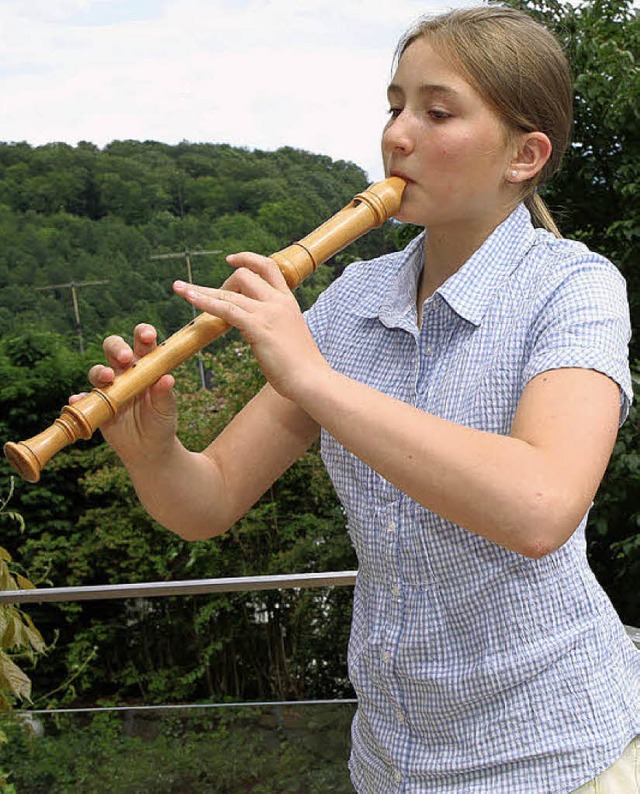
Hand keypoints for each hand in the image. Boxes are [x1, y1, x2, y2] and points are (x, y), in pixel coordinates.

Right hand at [69, 324, 177, 464]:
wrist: (148, 449)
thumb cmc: (161, 423)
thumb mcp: (166, 409)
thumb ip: (164, 394)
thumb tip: (167, 378)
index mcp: (146, 366)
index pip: (143, 342)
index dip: (143, 334)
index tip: (148, 337)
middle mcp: (125, 372)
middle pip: (114, 348)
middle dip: (117, 348)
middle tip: (125, 358)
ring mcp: (109, 387)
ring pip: (97, 370)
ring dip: (99, 371)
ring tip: (107, 378)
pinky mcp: (96, 405)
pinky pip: (84, 399)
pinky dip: (79, 398)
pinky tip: (78, 400)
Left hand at [172, 253, 329, 401]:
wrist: (312, 380)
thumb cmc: (302, 366)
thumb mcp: (289, 336)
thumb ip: (273, 324)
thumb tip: (252, 325)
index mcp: (287, 301)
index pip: (268, 266)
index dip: (248, 258)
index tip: (231, 259)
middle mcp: (278, 302)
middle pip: (244, 275)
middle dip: (222, 284)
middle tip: (208, 299)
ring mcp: (268, 313)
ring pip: (229, 292)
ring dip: (200, 290)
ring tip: (178, 288)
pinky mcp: (257, 327)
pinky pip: (225, 309)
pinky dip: (203, 301)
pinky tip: (188, 297)